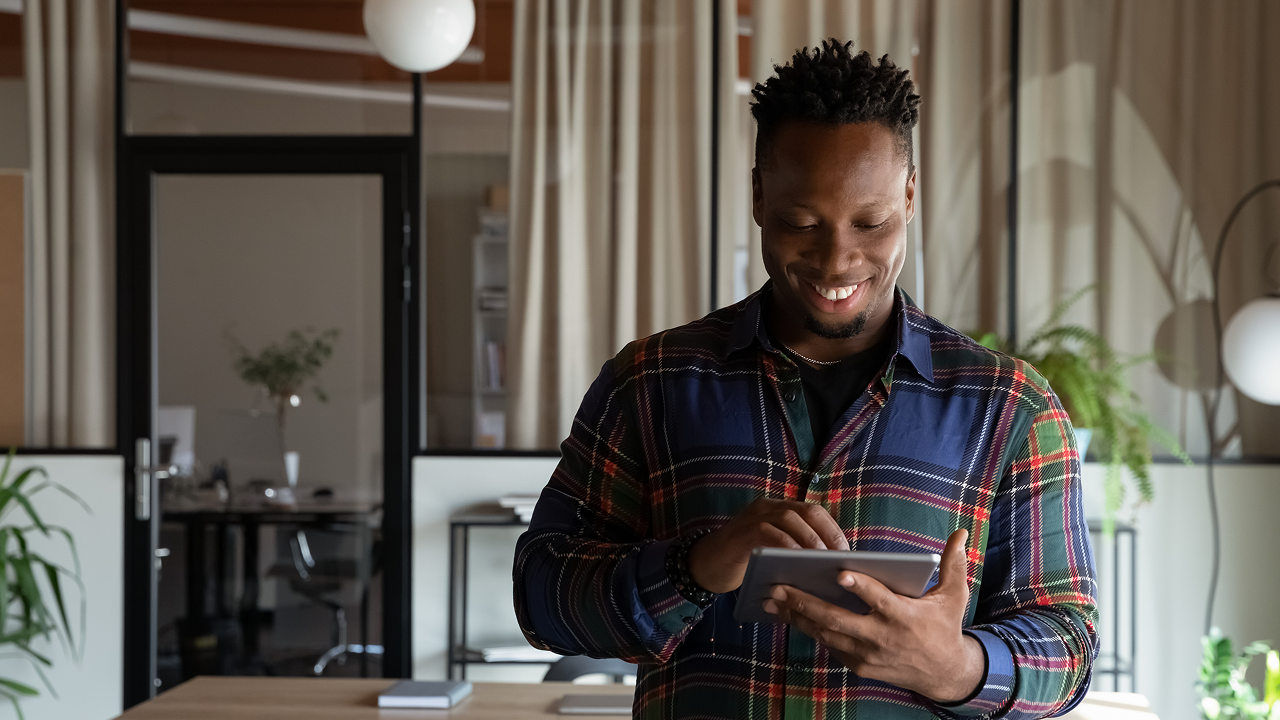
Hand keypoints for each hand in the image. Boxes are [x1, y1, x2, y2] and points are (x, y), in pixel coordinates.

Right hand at [687, 498, 848, 593]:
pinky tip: (797, 563)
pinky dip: (786, 547)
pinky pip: (768, 533)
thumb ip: (794, 550)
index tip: (847, 551)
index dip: (833, 529)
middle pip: (807, 511)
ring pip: (789, 519)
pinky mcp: (742, 532)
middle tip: (839, 558)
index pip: (814, 512)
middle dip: (826, 533)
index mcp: (779, 510)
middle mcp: (768, 507)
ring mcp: (753, 517)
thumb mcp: (773, 553)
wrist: (704, 566)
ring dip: (809, 540)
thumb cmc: (744, 563)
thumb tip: (829, 567)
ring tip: (822, 562)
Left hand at [763, 529, 984, 702]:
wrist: (943, 674)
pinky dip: (808, 629)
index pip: (880, 599)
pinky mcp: (858, 665)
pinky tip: (788, 614)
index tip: (840, 571)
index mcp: (904, 616)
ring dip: (798, 616)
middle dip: (806, 602)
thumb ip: (954, 564)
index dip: (861, 586)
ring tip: (773, 598)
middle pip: (838, 619)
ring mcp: (867, 654)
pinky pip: (828, 645)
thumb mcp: (955, 596)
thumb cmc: (945, 627)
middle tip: (779, 585)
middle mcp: (882, 637)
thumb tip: (961, 532)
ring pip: (826, 634)